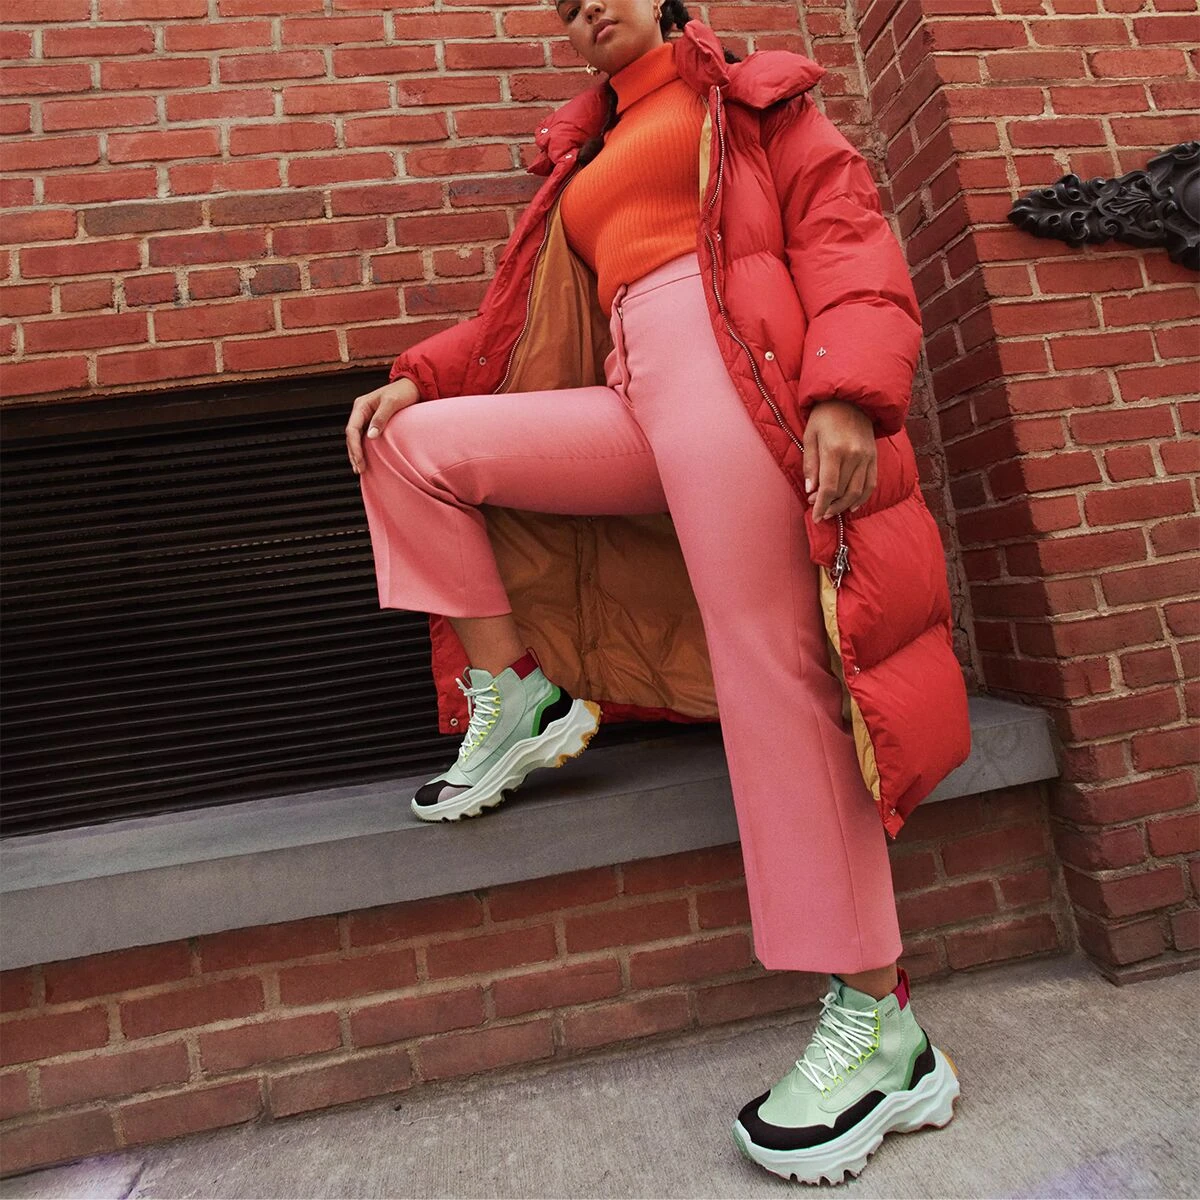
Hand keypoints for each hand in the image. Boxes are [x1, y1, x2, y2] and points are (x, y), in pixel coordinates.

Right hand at [346, 377, 420, 474]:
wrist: (414, 386)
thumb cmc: (403, 391)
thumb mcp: (392, 403)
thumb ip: (380, 418)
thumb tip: (370, 436)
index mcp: (361, 405)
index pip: (351, 429)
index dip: (354, 446)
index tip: (359, 460)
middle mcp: (361, 411)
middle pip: (351, 436)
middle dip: (354, 453)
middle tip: (359, 469)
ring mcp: (366, 417)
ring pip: (356, 438)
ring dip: (357, 453)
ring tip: (360, 468)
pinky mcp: (374, 422)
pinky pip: (364, 437)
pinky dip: (364, 449)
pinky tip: (367, 459)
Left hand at [802, 399, 876, 521]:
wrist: (850, 398)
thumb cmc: (824, 416)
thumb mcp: (810, 436)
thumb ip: (810, 465)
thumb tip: (811, 491)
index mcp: (835, 450)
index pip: (829, 487)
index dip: (821, 506)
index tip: (815, 517)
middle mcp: (854, 455)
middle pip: (843, 492)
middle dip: (829, 506)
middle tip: (818, 511)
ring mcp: (867, 457)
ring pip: (858, 491)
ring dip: (844, 506)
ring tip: (832, 511)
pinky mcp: (874, 457)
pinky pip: (871, 483)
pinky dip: (863, 498)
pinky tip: (852, 506)